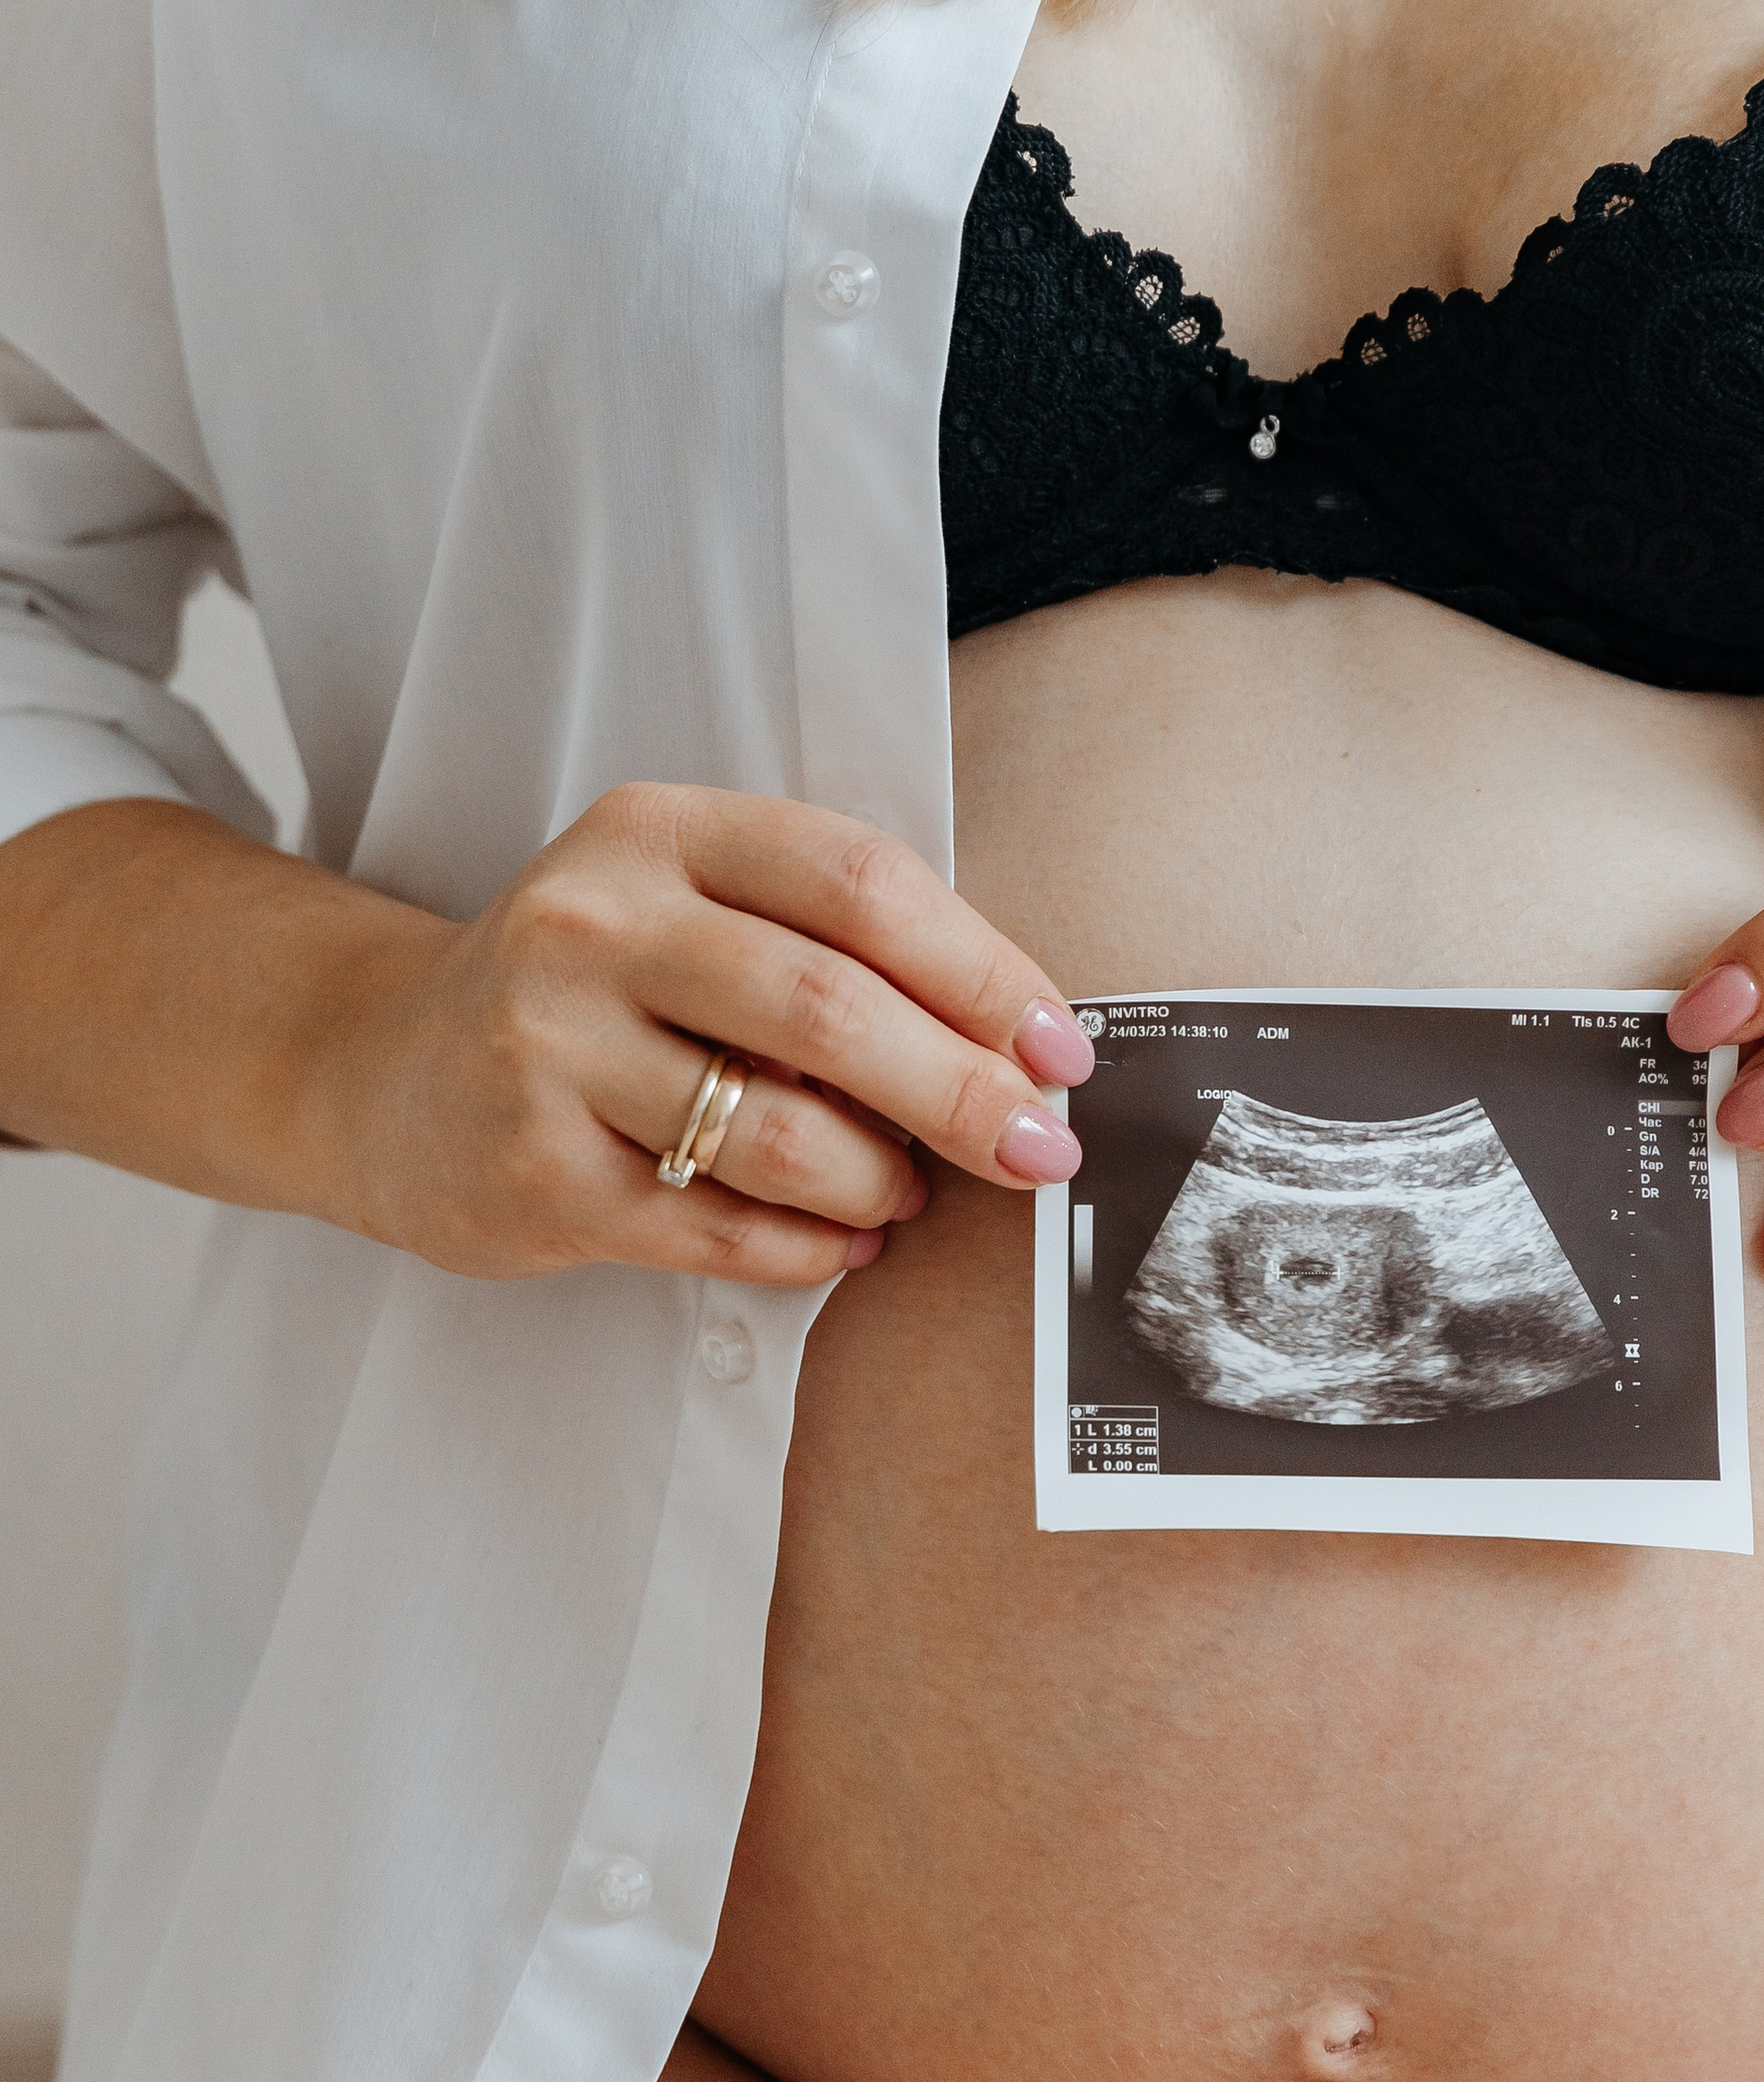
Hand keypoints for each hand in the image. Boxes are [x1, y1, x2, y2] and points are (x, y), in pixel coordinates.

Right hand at [308, 785, 1091, 1284]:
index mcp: (661, 832)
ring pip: (776, 1133)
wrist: (386, 1069)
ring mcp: (547, 1047)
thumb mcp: (694, 912)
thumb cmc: (599, 990)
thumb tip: (1019, 1049)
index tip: (1060, 1049)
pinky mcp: (529, 1171)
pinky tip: (841, 1245)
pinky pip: (714, 1228)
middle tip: (1039, 1148)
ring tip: (904, 1195)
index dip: (982, 971)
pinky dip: (806, 1249)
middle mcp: (592, 923)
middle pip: (830, 1009)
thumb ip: (834, 947)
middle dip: (961, 1091)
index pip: (860, 884)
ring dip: (879, 1181)